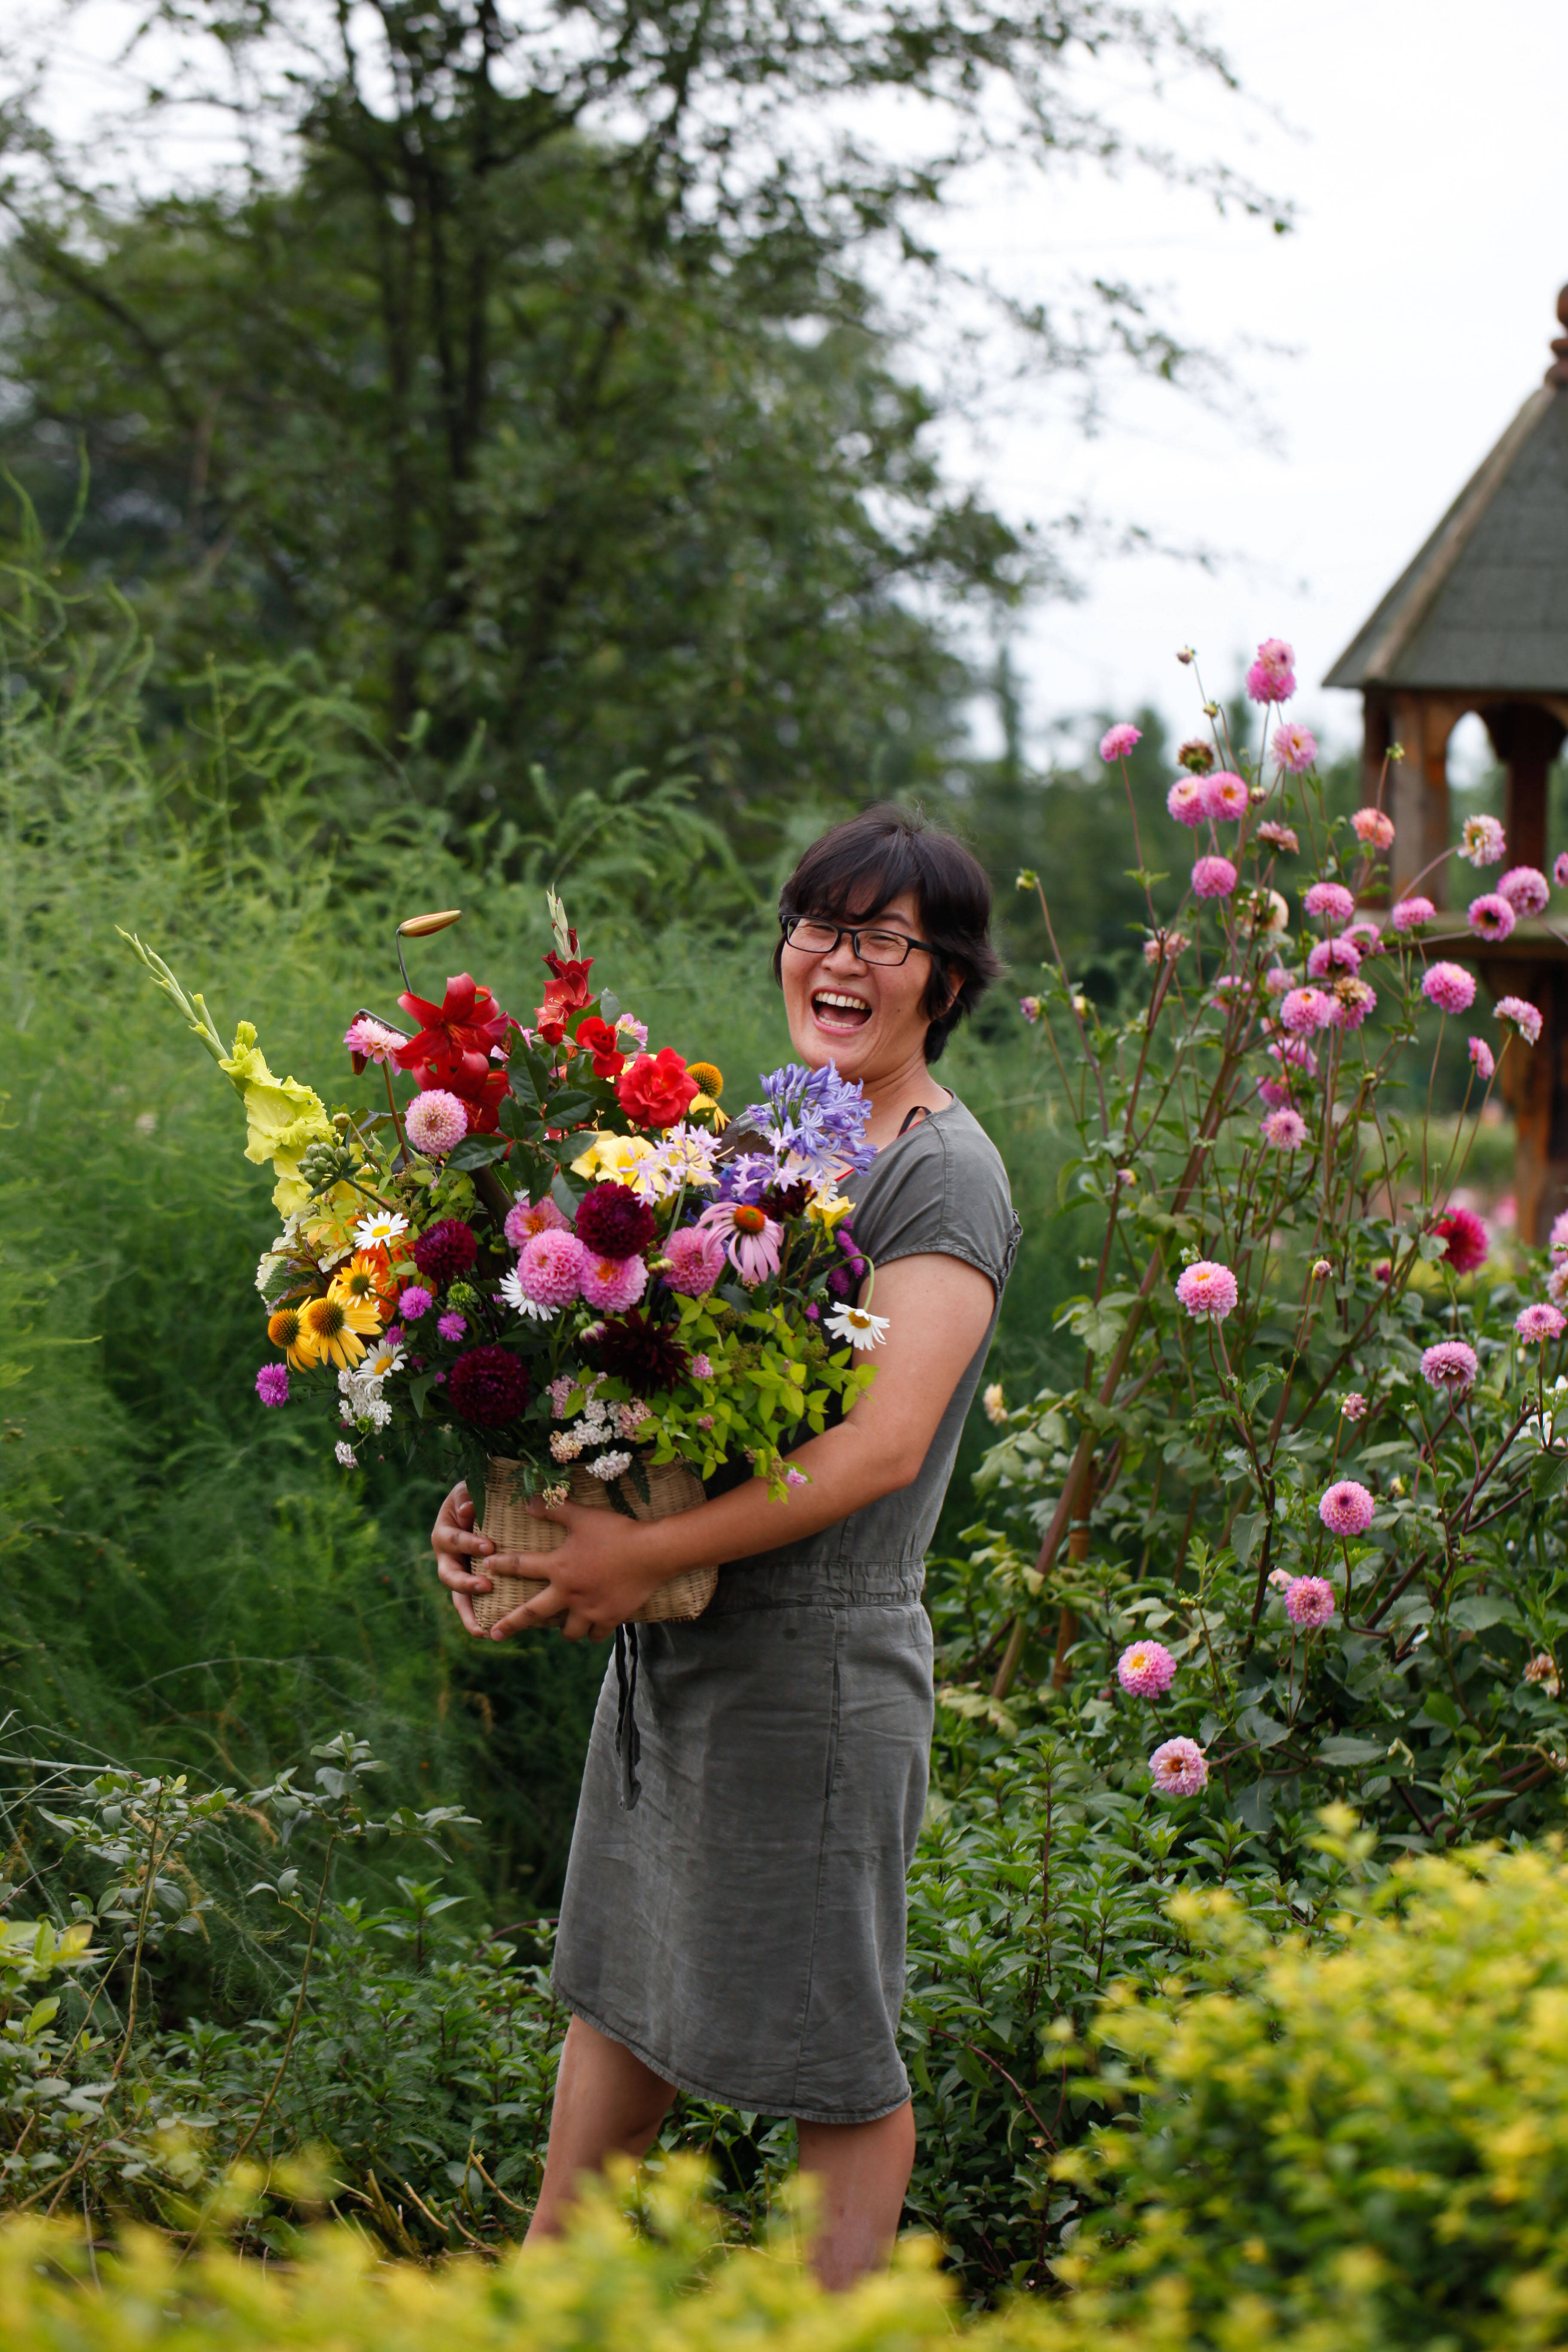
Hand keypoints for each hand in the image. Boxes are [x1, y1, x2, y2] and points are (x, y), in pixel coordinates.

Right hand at [431, 1480, 495, 1636]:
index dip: (469, 1544)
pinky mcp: (471, 1586)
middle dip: (466, 1584)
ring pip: (457, 1598)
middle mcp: (447, 1559)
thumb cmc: (475, 1497)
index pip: (454, 1541)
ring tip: (484, 1629)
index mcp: (444, 1535)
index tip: (489, 1547)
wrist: (481, 1508)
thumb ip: (466, 1496)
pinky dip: (478, 1620)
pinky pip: (471, 1606)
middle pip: (449, 1576)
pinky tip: (490, 1634)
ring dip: (469, 1613)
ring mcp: (458, 1574)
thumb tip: (467, 1507)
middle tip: (485, 1587)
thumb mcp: (468, 1490)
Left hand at [482, 1496, 662, 1643]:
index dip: (501, 1565)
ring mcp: (589, 1609)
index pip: (521, 1566)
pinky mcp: (610, 1618)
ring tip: (562, 1627)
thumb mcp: (584, 1516)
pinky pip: (595, 1634)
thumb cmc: (617, 1531)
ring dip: (562, 1629)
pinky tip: (592, 1628)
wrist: (652, 1553)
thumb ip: (555, 1509)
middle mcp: (569, 1593)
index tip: (486, 1567)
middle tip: (494, 1634)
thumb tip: (529, 1501)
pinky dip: (592, 1632)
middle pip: (533, 1613)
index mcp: (559, 1567)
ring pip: (568, 1631)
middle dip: (511, 1624)